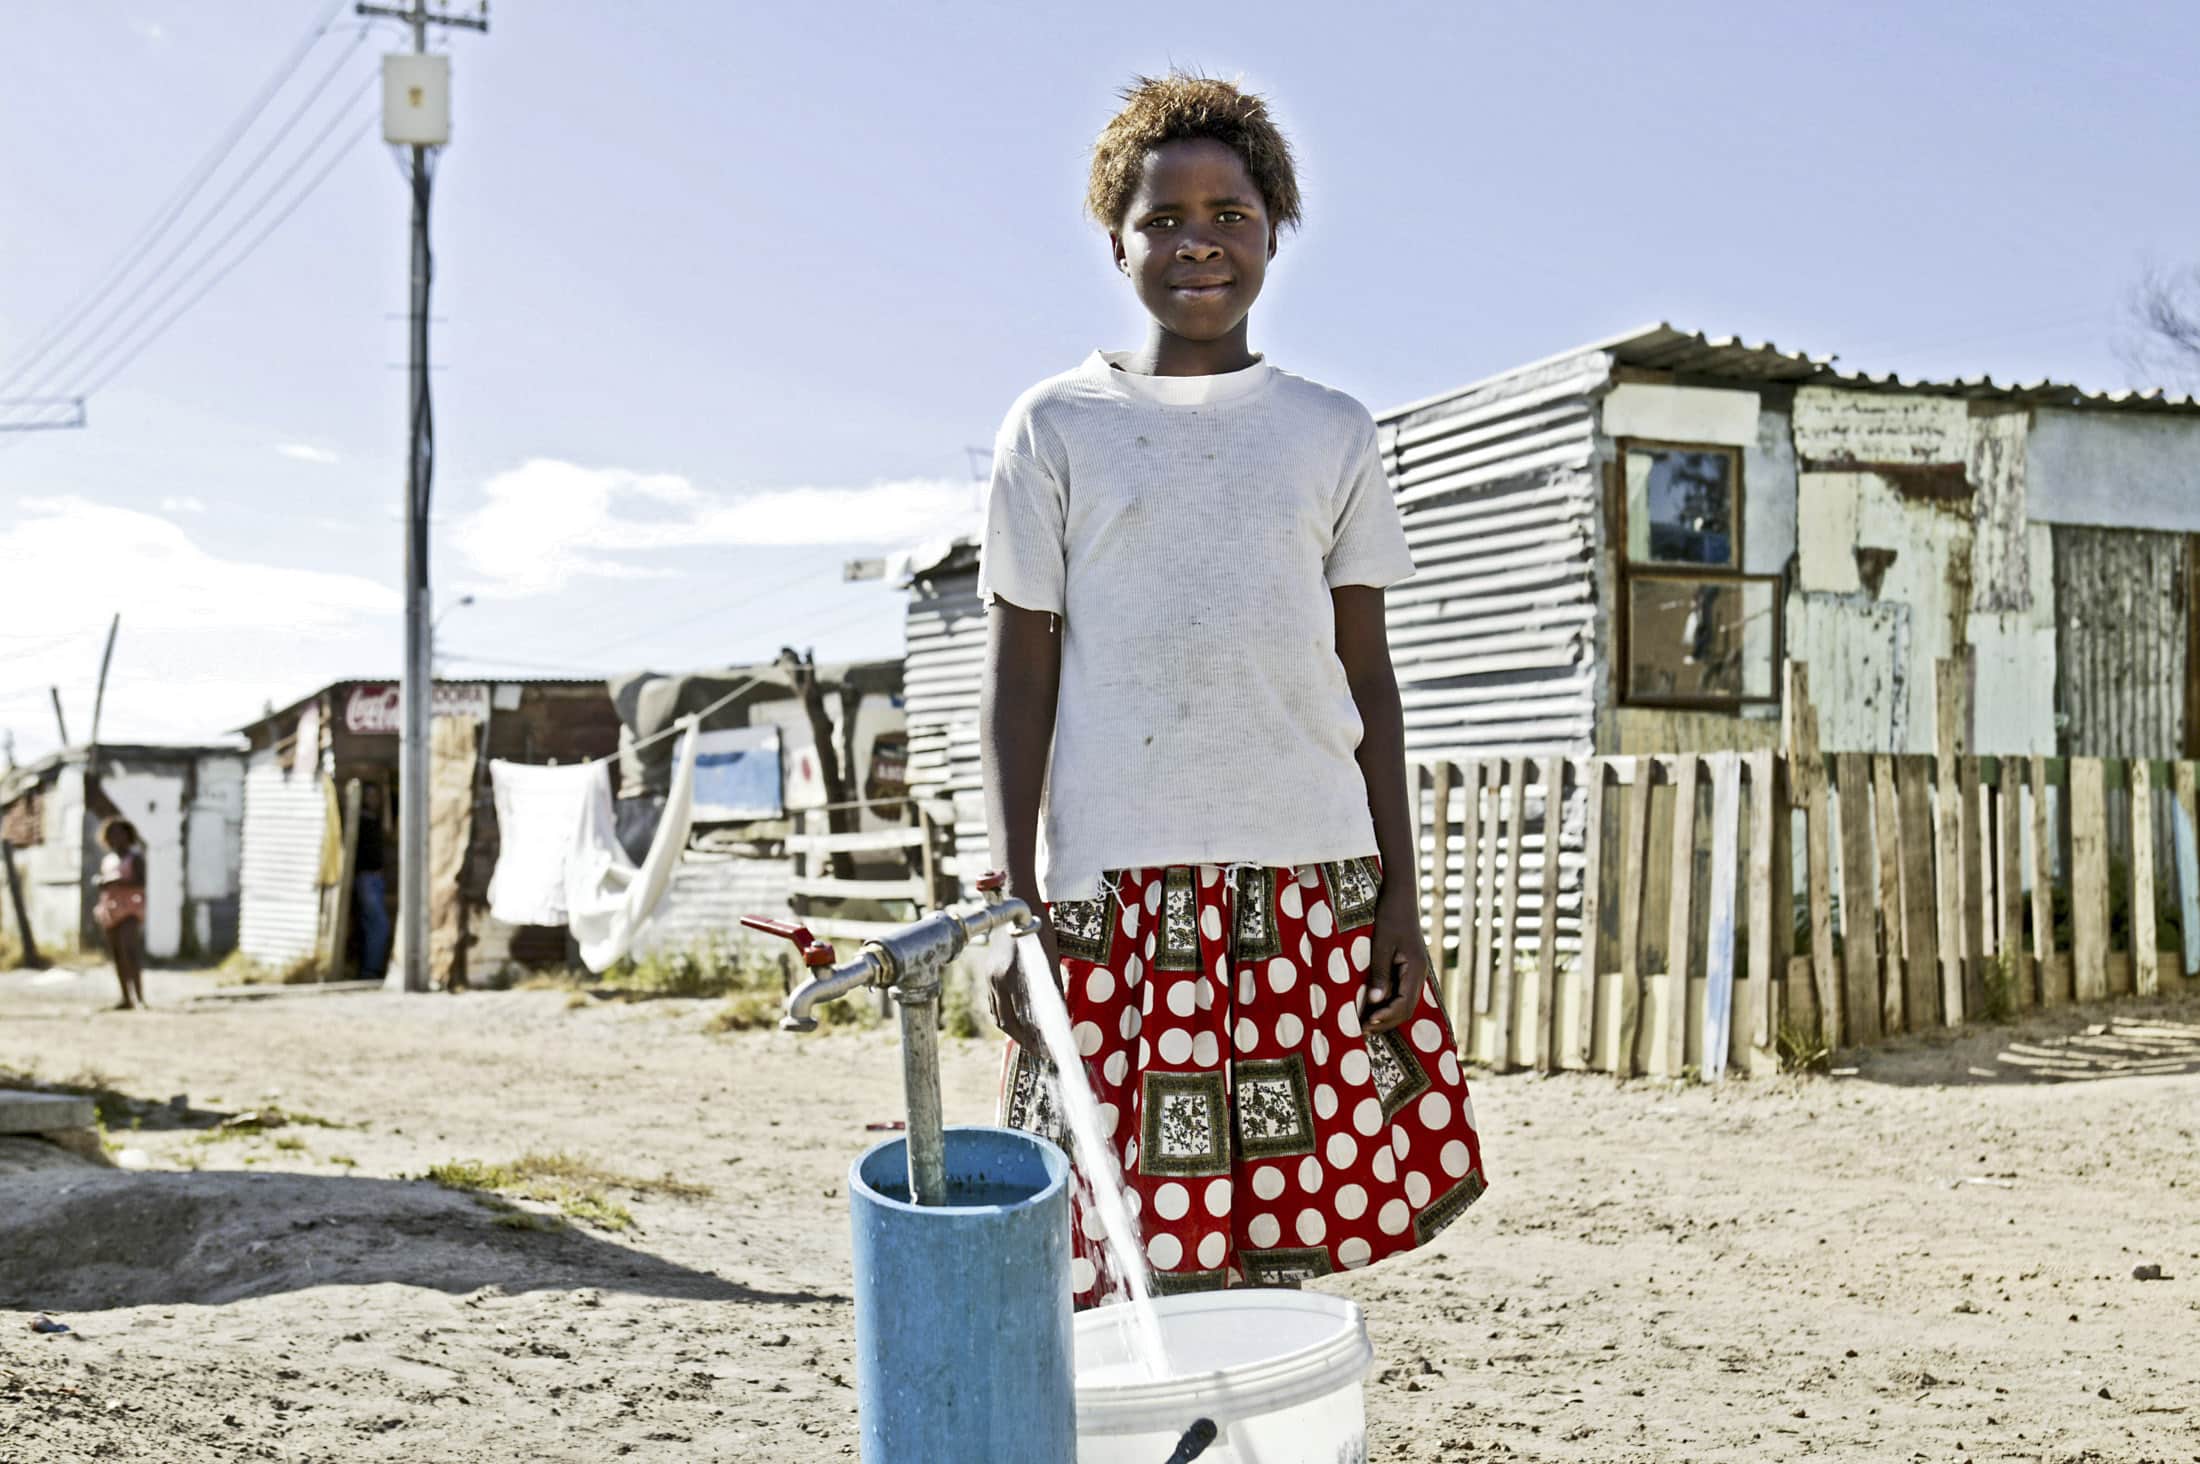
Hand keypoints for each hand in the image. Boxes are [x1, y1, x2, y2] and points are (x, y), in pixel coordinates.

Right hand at [989, 919, 1060, 1051]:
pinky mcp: (988, 973)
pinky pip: (995, 1003)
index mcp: (1012, 979)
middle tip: (1040, 1052)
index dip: (1034, 1040)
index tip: (1047, 1052)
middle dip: (1023, 1041)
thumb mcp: (1050, 961)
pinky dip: (1006, 1017)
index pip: (1022, 1020)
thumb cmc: (1039, 931)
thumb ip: (1053, 990)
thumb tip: (1062, 1018)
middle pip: (1006, 1023)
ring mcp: (989, 977)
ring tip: (1031, 1040)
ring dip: (1013, 1031)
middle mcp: (996, 981)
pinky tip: (1018, 1021)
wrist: (1016, 906)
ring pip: (998, 1015)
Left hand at [1358, 889, 1431, 1033]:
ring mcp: (1415, 971)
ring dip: (1387, 1015)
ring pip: (1405, 1003)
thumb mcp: (1381, 944)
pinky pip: (1401, 992)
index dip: (1386, 1017)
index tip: (1367, 1023)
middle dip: (1386, 1022)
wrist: (1399, 895)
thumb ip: (1379, 973)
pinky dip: (1388, 1004)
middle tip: (1363, 1030)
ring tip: (1366, 1023)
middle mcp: (1419, 974)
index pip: (1404, 1004)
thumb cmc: (1390, 915)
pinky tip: (1373, 1006)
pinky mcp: (1408, 967)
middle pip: (1406, 1009)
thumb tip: (1375, 1002)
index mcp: (1416, 969)